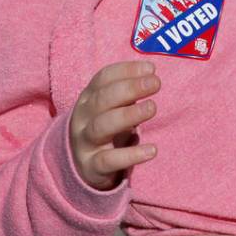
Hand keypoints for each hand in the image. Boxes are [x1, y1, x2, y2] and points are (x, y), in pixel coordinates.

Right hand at [69, 61, 160, 189]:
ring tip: (152, 108)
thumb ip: (128, 92)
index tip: (151, 69)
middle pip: (102, 99)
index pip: (103, 78)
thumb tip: (151, 75)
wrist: (79, 166)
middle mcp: (83, 117)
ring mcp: (85, 142)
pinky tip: (152, 150)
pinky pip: (108, 160)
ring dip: (128, 115)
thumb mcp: (112, 107)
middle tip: (155, 83)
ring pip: (101, 126)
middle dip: (129, 88)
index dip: (126, 71)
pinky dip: (130, 155)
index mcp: (88, 98)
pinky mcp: (91, 166)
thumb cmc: (104, 127)